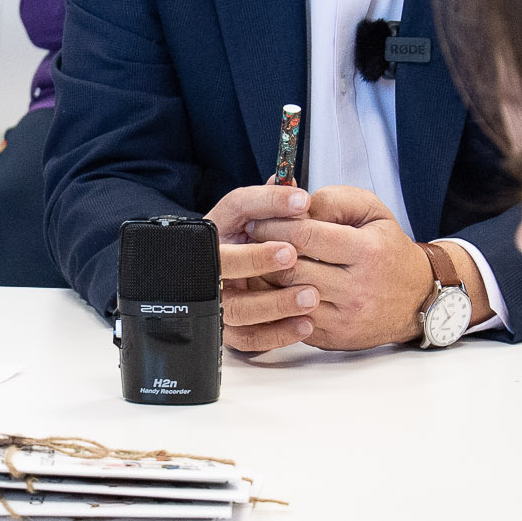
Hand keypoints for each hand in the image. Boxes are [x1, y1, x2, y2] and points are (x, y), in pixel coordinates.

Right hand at [207, 185, 316, 351]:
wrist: (224, 280)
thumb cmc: (251, 243)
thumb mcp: (259, 217)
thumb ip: (274, 202)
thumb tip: (290, 183)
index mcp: (221, 225)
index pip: (238, 205)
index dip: (269, 201)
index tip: (303, 201)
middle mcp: (211, 261)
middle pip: (221, 261)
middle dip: (256, 258)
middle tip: (291, 254)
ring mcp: (215, 297)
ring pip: (236, 306)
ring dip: (274, 302)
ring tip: (311, 296)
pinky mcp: (226, 328)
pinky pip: (248, 337)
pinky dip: (277, 333)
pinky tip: (306, 324)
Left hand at [248, 185, 439, 350]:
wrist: (416, 300)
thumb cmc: (388, 250)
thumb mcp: (372, 212)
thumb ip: (334, 200)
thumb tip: (296, 204)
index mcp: (367, 252)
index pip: (306, 236)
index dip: (275, 225)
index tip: (257, 219)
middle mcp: (356, 288)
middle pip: (292, 269)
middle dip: (263, 252)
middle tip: (248, 240)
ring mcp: (343, 317)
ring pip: (287, 298)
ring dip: (264, 280)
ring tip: (253, 263)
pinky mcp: (332, 338)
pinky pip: (291, 321)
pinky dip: (274, 304)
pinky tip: (268, 288)